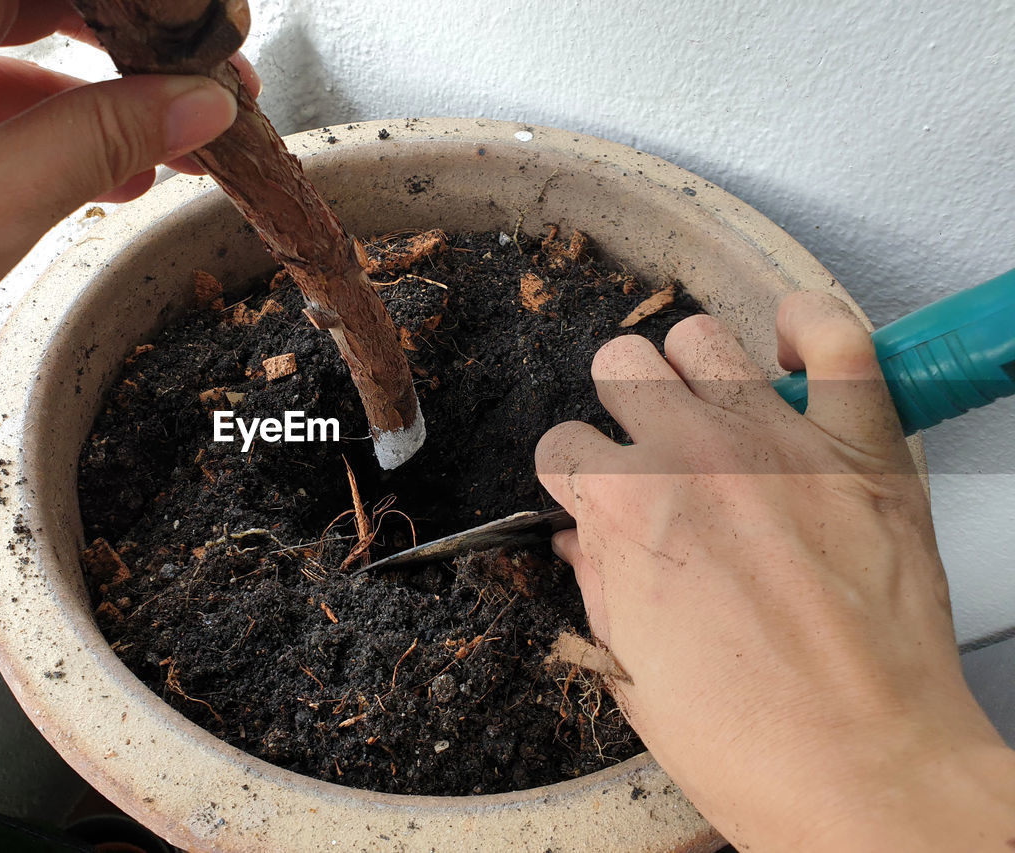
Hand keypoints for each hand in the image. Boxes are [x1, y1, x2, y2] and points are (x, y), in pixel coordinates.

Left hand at [0, 0, 258, 435]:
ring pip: (6, 34)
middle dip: (139, 39)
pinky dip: (32, 117)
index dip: (167, 8)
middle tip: (216, 91)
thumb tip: (196, 104)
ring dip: (93, 85)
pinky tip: (89, 166)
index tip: (224, 53)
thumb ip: (99, 144)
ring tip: (172, 144)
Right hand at [535, 292, 1014, 850]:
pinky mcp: (860, 445)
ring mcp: (776, 440)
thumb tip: (584, 543)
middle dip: (623, 405)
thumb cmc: (746, 740)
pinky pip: (837, 337)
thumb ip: (598, 584)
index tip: (596, 495)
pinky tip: (791, 352)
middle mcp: (687, 454)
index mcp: (620, 510)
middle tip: (651, 449)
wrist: (861, 768)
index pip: (561, 445)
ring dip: (693, 369)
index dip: (575, 476)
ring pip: (701, 337)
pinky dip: (810, 327)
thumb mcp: (629, 668)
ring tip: (715, 410)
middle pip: (620, 364)